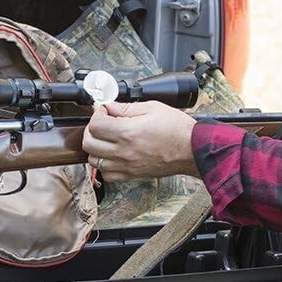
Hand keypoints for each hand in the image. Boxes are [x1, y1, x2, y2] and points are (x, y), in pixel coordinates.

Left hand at [82, 101, 199, 180]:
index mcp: (128, 132)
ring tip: (107, 139)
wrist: (192, 150)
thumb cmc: (177, 129)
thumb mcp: (153, 108)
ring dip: (96, 147)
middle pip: (88, 143)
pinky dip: (105, 165)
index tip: (104, 110)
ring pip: (94, 160)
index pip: (95, 124)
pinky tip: (113, 155)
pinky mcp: (131, 175)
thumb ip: (126, 107)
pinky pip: (107, 175)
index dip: (97, 114)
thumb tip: (108, 105)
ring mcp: (126, 165)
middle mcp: (124, 151)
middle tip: (103, 123)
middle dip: (92, 130)